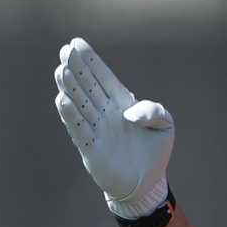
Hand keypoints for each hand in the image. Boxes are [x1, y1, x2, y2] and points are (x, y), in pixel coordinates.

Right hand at [52, 37, 173, 217]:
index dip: (90, 61)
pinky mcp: (92, 150)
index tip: (76, 43)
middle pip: (87, 86)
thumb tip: (130, 113)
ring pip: (80, 105)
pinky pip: (79, 130)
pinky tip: (62, 100)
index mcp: (121, 103)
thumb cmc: (155, 151)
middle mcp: (105, 113)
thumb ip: (153, 111)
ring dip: (70, 88)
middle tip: (65, 50)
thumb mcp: (165, 125)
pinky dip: (71, 116)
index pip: (102, 77)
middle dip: (76, 68)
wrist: (148, 183)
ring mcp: (97, 130)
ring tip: (61, 70)